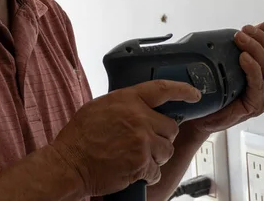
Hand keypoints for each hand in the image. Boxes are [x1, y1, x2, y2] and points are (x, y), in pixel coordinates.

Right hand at [49, 80, 201, 195]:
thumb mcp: (102, 106)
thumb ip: (126, 104)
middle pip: (171, 126)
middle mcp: (139, 118)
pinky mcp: (141, 164)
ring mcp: (142, 142)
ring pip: (167, 149)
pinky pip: (157, 169)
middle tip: (146, 141)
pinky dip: (148, 173)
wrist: (69, 164)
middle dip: (162, 135)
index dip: (183, 90)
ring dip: (157, 155)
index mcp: (128, 99)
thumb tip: (142, 106)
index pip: (163, 89)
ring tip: (138, 156)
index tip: (195, 94)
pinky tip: (134, 170)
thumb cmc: (80, 136)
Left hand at [187, 17, 263, 133]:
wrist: (203, 107)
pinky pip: (258, 83)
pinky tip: (243, 57)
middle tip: (245, 30)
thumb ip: (258, 38)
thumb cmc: (221, 82)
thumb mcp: (239, 53)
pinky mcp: (255, 105)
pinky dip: (252, 67)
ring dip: (255, 48)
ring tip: (239, 38)